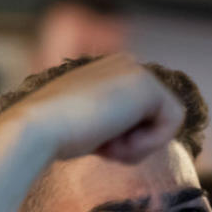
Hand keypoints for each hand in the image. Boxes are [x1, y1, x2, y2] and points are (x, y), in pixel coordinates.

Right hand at [0, 54, 184, 165]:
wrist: (39, 128)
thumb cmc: (54, 135)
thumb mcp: (89, 126)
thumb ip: (113, 124)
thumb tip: (133, 139)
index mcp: (110, 71)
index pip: (141, 115)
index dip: (125, 140)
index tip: (96, 144)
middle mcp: (126, 64)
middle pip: (156, 118)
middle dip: (134, 142)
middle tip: (103, 147)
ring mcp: (137, 70)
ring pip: (166, 122)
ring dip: (139, 145)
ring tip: (108, 146)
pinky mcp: (147, 84)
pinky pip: (172, 123)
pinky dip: (148, 143)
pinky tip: (118, 142)